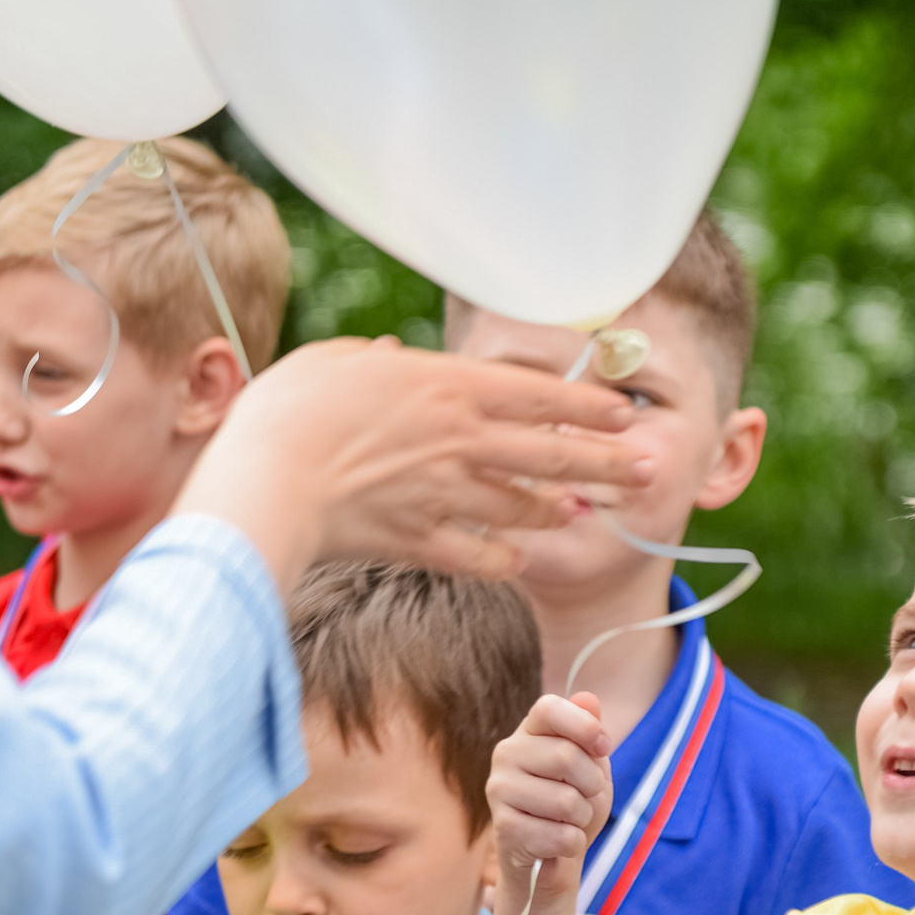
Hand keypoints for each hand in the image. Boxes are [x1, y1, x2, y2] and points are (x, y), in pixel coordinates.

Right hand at [173, 338, 651, 589]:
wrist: (267, 482)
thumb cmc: (289, 410)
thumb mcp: (332, 362)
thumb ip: (372, 360)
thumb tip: (389, 354)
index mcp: (445, 386)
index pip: (537, 393)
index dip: (586, 404)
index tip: (624, 412)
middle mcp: (459, 439)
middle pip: (551, 453)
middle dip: (606, 463)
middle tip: (647, 469)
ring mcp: (445, 494)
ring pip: (524, 506)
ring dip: (555, 510)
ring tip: (579, 512)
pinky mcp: (422, 541)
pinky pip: (480, 556)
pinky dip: (503, 559)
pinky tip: (516, 560)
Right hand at [488, 693, 615, 902]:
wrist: (553, 856)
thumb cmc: (573, 802)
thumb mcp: (591, 764)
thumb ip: (589, 731)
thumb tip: (589, 698)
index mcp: (529, 732)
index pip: (549, 708)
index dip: (584, 726)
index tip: (603, 746)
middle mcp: (506, 754)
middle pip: (566, 756)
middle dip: (592, 784)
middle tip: (585, 797)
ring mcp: (499, 790)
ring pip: (566, 802)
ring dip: (582, 818)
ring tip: (568, 821)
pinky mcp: (503, 829)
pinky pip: (561, 836)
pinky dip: (572, 844)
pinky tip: (556, 842)